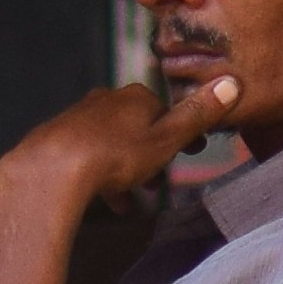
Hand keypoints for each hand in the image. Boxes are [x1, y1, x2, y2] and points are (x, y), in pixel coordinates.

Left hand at [2, 67, 244, 210]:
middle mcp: (106, 100)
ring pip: (113, 143)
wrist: (50, 171)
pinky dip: (102, 176)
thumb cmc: (115, 155)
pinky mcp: (57, 139)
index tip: (194, 154)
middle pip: (139, 127)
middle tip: (161, 182)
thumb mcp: (166, 139)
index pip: (168, 111)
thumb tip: (232, 82)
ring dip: (128, 169)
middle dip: (153, 154)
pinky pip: (88, 156)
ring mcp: (78, 118)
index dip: (183, 134)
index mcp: (136, 97)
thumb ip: (197, 115)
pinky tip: (108, 201)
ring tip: (135, 199)